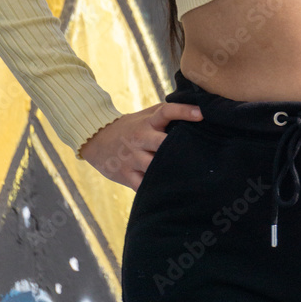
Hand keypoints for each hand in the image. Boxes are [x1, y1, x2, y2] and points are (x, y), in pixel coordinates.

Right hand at [78, 102, 203, 189]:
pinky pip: (143, 185)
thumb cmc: (133, 127)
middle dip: (179, 149)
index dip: (185, 111)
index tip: (202, 114)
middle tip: (202, 155)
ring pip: (154, 166)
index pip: (167, 112)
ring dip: (170, 170)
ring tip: (191, 176)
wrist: (98, 139)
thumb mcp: (147, 116)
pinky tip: (170, 190)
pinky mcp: (126, 174)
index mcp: (148, 121)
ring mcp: (133, 157)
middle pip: (163, 143)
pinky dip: (156, 187)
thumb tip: (200, 113)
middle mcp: (141, 138)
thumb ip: (168, 116)